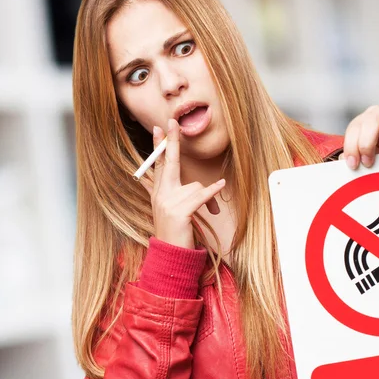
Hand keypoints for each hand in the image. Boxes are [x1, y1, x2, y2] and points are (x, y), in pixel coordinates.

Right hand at [140, 118, 225, 248]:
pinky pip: (200, 196)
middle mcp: (160, 195)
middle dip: (170, 142)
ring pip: (194, 185)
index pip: (157, 164)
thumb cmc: (175, 232)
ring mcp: (168, 203)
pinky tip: (220, 185)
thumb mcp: (171, 210)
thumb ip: (176, 194)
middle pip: (167, 163)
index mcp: (158, 193)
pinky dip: (212, 193)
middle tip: (171, 123)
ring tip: (209, 213)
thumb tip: (196, 183)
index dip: (159, 146)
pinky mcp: (180, 212)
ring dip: (206, 198)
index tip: (160, 129)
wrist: (170, 256)